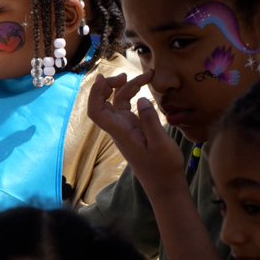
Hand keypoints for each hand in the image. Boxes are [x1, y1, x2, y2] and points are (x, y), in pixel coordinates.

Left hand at [86, 72, 182, 195]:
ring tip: (146, 76)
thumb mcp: (160, 144)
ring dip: (127, 88)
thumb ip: (150, 121)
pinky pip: (127, 108)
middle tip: (125, 74)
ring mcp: (125, 128)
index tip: (104, 78)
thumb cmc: (163, 167)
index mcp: (120, 132)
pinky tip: (144, 89)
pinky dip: (134, 96)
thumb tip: (142, 99)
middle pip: (104, 103)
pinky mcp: (133, 130)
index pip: (96, 112)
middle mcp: (119, 129)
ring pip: (118, 103)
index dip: (95, 94)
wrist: (165, 185)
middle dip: (109, 86)